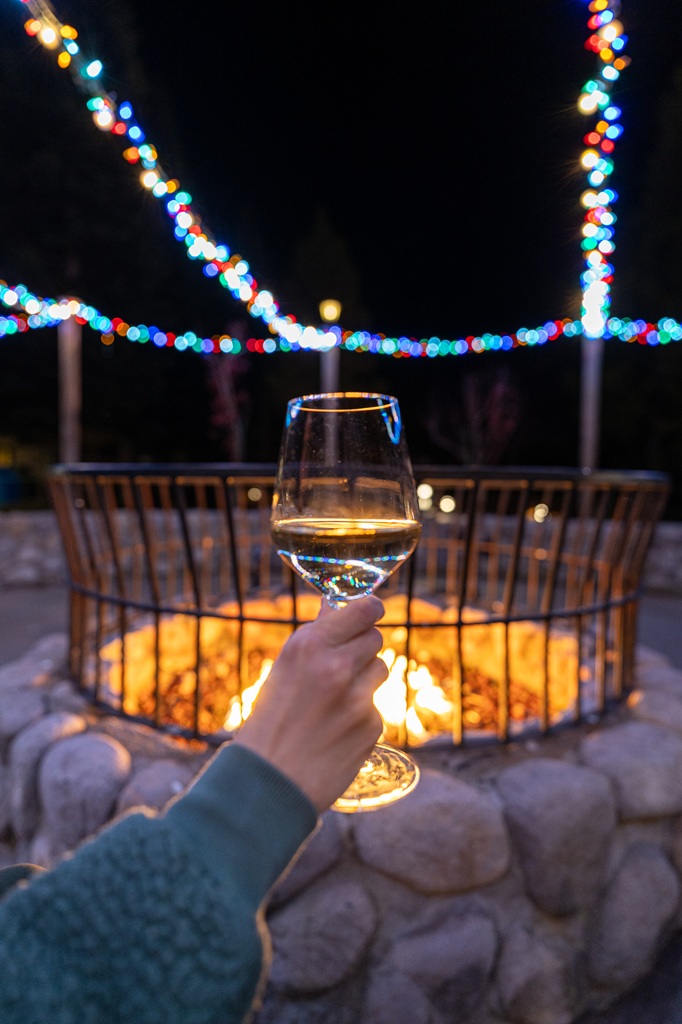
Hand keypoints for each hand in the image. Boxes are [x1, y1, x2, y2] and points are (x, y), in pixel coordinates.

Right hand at [235, 596, 387, 811]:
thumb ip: (316, 638)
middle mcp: (337, 665)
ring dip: (365, 679)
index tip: (370, 612)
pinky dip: (361, 715)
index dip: (370, 610)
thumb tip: (334, 605)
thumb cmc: (270, 722)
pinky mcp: (371, 725)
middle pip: (375, 638)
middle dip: (362, 648)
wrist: (269, 781)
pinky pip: (375, 707)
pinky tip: (336, 731)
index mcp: (310, 645)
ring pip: (380, 670)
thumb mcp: (284, 670)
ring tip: (335, 701)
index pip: (364, 609)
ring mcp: (358, 697)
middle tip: (343, 665)